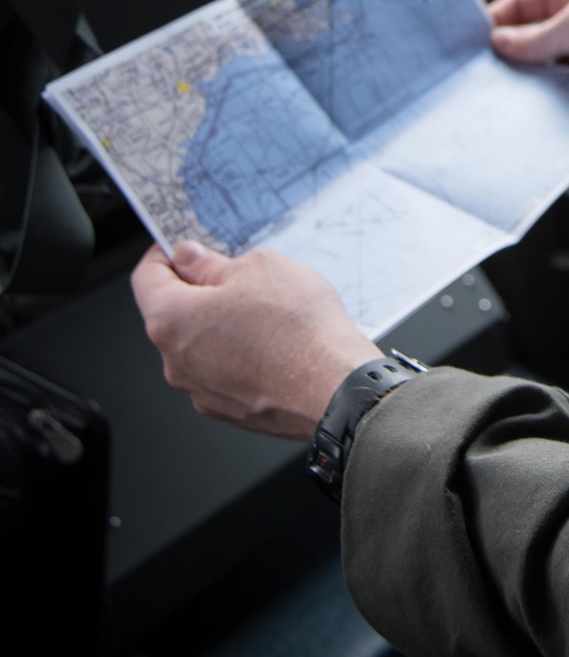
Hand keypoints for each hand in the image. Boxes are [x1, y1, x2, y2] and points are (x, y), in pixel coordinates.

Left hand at [132, 242, 382, 438]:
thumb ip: (212, 263)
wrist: (335, 389)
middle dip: (199, 290)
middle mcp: (176, 362)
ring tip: (266, 313)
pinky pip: (222, 371)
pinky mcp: (227, 409)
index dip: (163, 255)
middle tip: (236, 276)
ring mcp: (200, 391)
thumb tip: (191, 259)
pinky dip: (238, 355)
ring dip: (220, 325)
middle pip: (173, 314)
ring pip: (199, 345)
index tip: (181, 247)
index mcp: (171, 320)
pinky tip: (273, 343)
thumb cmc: (298, 331)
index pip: (146, 278)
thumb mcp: (257, 268)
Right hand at [489, 0, 568, 128]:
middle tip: (483, 72)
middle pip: (534, 38)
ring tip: (505, 94)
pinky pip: (568, 93)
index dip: (498, 19)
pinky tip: (536, 109)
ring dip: (533, 81)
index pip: (525, 2)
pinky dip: (553, 101)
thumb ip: (536, 37)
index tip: (473, 40)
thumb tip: (502, 42)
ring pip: (549, 69)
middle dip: (512, 54)